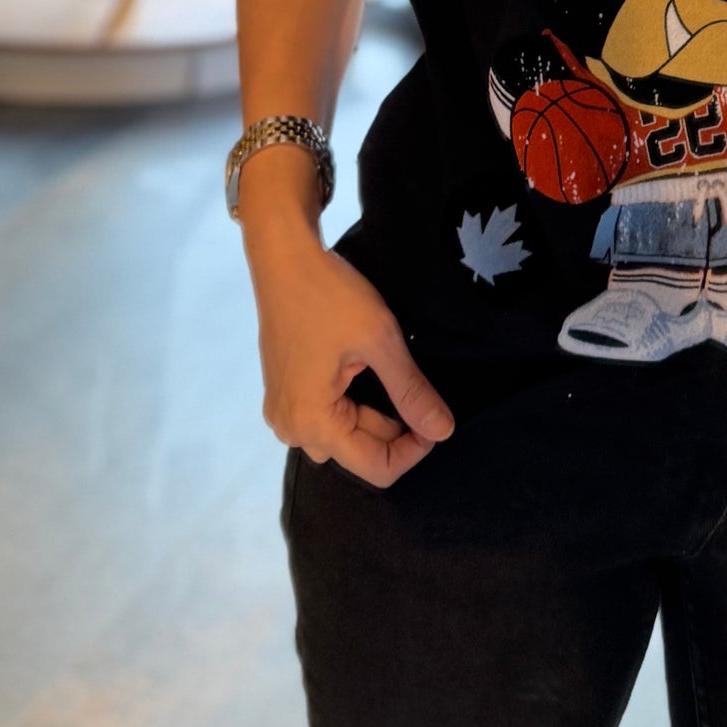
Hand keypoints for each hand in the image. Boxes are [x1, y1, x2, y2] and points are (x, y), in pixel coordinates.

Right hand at [245, 197, 452, 486]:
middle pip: (358, 452)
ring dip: (372, 415)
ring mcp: (282, 412)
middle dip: (393, 428)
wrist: (284, 258)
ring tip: (384, 370)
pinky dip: (351, 404)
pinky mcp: (283, 394)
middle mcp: (290, 428)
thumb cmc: (330, 295)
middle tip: (410, 380)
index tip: (434, 414)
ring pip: (343, 436)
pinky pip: (325, 417)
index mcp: (312, 422)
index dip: (415, 449)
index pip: (376, 468)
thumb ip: (411, 391)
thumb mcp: (380, 341)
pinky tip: (361, 370)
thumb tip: (444, 432)